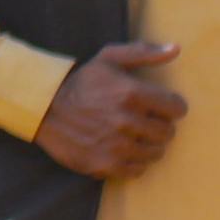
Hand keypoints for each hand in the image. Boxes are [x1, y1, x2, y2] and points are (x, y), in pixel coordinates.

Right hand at [35, 43, 184, 180]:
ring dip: (148, 144)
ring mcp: (117, 145)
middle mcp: (127, 121)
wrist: (42, 108)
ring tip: (132, 135)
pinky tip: (122, 149)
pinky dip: (134, 161)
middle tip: (143, 121)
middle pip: (168, 133)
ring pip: (156, 153)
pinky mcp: (106, 164)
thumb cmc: (81, 83)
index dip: (171, 107)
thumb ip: (144, 54)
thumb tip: (176, 49)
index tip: (159, 107)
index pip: (177, 108)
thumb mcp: (109, 60)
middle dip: (159, 126)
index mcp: (131, 94)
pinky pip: (138, 170)